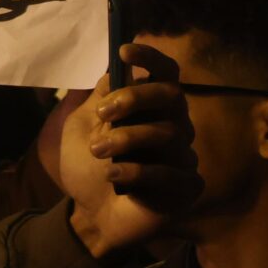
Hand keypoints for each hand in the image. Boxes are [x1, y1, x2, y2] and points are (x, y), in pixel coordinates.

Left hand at [60, 42, 201, 256]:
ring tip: (97, 150)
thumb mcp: (82, 129)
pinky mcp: (185, 187)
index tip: (124, 51)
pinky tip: (113, 176)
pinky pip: (168, 173)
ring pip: (168, 133)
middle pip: (172, 96)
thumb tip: (115, 71)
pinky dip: (135, 172)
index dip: (152, 58)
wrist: (89, 216)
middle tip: (104, 112)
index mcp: (150, 110)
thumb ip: (98, 100)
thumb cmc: (87, 169)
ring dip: (126, 138)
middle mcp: (172, 128)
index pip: (165, 75)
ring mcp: (182, 158)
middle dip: (136, 98)